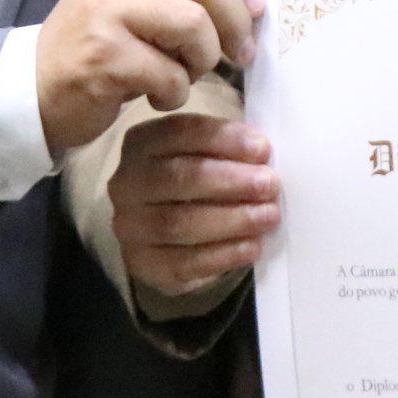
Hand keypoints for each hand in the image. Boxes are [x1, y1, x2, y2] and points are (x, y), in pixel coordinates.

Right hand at [36, 0, 261, 154]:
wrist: (35, 87)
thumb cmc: (100, 45)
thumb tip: (252, 0)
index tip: (254, 9)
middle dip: (235, 23)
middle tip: (241, 55)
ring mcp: (106, 10)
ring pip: (194, 25)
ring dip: (204, 61)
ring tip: (185, 76)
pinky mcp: (104, 55)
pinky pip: (170, 73)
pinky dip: (176, 92)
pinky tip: (158, 96)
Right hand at [111, 109, 278, 297]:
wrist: (159, 233)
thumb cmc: (192, 183)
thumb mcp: (201, 153)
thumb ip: (226, 148)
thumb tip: (262, 152)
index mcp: (142, 143)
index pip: (179, 133)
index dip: (222, 139)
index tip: (261, 148)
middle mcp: (128, 183)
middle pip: (178, 178)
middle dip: (230, 180)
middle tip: (270, 184)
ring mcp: (131, 227)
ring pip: (178, 223)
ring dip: (232, 219)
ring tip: (269, 215)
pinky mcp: (145, 264)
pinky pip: (184, 262)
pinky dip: (223, 255)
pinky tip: (252, 246)